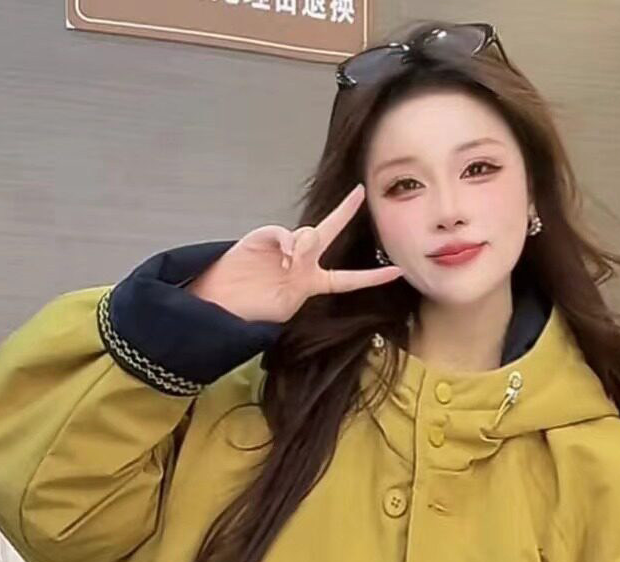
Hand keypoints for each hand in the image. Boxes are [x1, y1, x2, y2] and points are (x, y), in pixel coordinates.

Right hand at [187, 182, 404, 323]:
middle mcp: (302, 261)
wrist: (221, 304)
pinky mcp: (265, 237)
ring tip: (291, 265)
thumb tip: (306, 245)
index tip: (398, 271)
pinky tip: (284, 257)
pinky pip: (284, 233)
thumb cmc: (254, 310)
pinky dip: (287, 243)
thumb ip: (303, 277)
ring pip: (307, 235)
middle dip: (344, 212)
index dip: (372, 276)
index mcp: (312, 283)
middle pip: (329, 233)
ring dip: (305, 247)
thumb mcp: (287, 304)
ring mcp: (284, 248)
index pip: (348, 278)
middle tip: (360, 193)